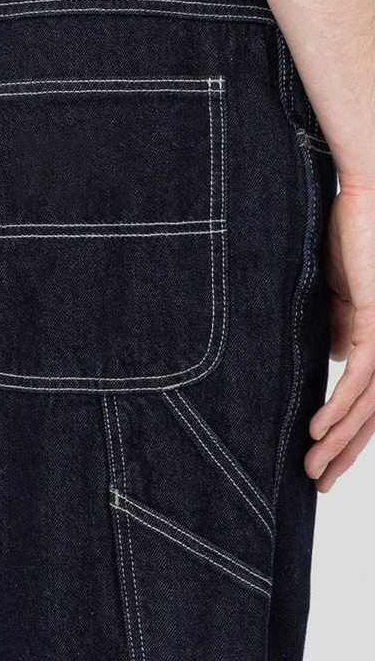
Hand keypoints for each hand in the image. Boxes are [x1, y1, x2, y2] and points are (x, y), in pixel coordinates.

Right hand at [305, 181, 374, 491]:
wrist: (365, 197)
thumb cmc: (351, 238)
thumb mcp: (334, 295)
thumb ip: (335, 328)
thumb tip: (328, 360)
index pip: (365, 401)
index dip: (345, 435)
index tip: (319, 458)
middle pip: (371, 415)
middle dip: (344, 453)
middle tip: (318, 484)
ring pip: (368, 405)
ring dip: (339, 441)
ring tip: (312, 470)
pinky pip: (362, 376)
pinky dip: (340, 406)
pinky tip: (319, 429)